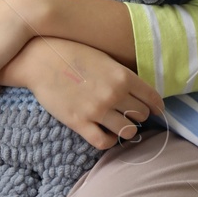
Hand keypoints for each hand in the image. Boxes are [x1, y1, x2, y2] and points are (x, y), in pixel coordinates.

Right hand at [16, 36, 165, 150]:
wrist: (40, 59)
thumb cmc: (72, 54)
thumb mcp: (105, 59)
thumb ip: (122, 75)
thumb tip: (139, 92)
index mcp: (123, 76)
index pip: (152, 98)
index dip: (157, 106)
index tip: (157, 110)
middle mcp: (114, 94)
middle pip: (141, 115)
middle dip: (139, 115)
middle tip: (130, 113)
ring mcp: (97, 110)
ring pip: (127, 131)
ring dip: (126, 129)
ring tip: (119, 124)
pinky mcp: (79, 123)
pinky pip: (103, 142)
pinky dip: (109, 140)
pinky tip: (105, 133)